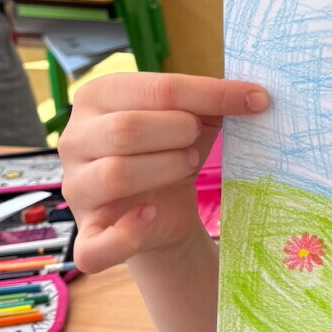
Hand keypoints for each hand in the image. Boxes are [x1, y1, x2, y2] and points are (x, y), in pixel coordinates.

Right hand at [59, 72, 267, 273]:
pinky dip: (126, 235)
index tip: (256, 100)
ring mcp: (76, 188)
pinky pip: (95, 243)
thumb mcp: (191, 119)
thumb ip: (210, 103)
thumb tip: (253, 97)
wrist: (160, 210)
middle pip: (126, 129)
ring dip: (165, 169)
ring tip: (185, 166)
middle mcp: (75, 139)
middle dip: (178, 133)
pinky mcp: (86, 234)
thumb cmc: (170, 152)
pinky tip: (151, 216)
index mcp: (98, 97)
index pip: (156, 88)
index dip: (211, 94)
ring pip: (115, 174)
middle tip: (196, 145)